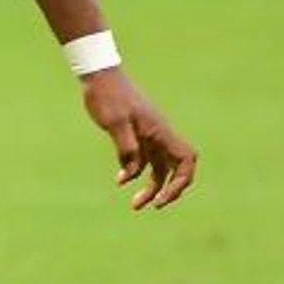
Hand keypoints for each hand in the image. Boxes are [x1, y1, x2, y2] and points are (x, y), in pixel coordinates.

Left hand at [80, 68, 197, 209]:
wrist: (98, 76)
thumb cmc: (108, 96)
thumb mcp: (115, 122)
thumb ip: (126, 147)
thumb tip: (133, 171)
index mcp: (160, 131)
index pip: (185, 160)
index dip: (181, 180)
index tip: (165, 196)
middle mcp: (159, 135)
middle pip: (175, 169)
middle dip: (168, 189)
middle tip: (154, 206)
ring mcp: (148, 135)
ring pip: (158, 167)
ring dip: (151, 186)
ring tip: (135, 205)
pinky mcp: (134, 135)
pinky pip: (141, 160)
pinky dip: (134, 172)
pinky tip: (120, 180)